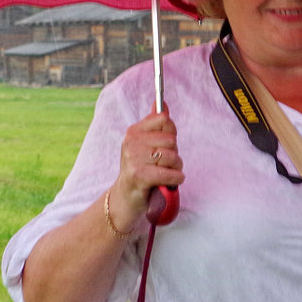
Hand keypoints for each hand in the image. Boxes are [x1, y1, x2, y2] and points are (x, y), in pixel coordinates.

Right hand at [108, 110, 183, 228]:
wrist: (125, 198)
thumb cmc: (141, 170)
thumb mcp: (146, 145)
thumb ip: (155, 125)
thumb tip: (162, 103)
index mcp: (133, 131)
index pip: (164, 120)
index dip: (171, 134)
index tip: (164, 146)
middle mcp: (131, 142)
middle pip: (171, 140)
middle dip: (174, 154)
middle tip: (163, 165)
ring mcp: (133, 159)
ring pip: (173, 157)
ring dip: (176, 169)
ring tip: (165, 174)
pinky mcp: (139, 176)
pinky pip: (170, 173)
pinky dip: (176, 179)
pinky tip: (171, 182)